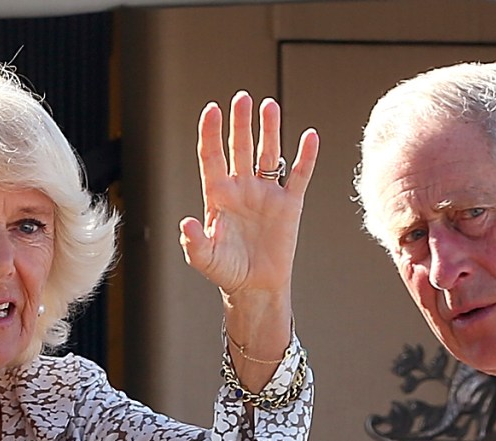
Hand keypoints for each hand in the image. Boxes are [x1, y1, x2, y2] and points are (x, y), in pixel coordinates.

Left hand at [179, 92, 317, 305]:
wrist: (256, 287)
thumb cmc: (227, 272)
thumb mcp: (204, 259)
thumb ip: (193, 241)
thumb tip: (186, 223)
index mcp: (218, 195)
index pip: (212, 156)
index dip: (211, 132)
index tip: (212, 110)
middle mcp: (242, 188)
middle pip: (240, 147)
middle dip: (240, 123)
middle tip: (242, 98)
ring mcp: (266, 194)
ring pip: (268, 154)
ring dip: (268, 130)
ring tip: (269, 106)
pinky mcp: (290, 205)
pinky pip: (299, 176)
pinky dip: (306, 156)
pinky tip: (310, 137)